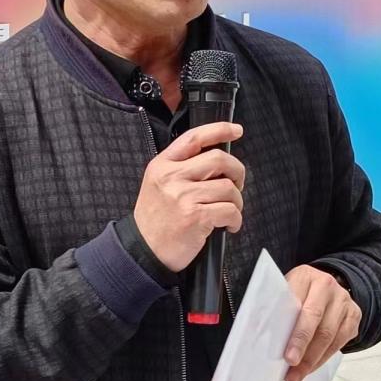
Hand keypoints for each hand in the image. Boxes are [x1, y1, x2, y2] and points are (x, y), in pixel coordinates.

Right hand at [133, 122, 245, 271]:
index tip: (236, 130)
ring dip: (236, 201)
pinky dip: (235, 219)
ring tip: (229, 211)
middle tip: (237, 184)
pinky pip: (230, 210)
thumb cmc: (155, 219)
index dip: (219, 130)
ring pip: (228, 187)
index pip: (194, 138)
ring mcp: (183, 196)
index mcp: (162, 164)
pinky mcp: (195, 217)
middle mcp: (172, 177)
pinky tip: (228, 225)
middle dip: (237, 171)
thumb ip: (181, 168)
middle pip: (218, 159)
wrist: (143, 250)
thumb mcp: (158, 183)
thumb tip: (218, 160)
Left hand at [283, 265, 360, 380]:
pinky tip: (311, 367)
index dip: (293, 332)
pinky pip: (340, 342)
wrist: (326, 286)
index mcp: (305, 276)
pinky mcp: (354, 315)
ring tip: (297, 375)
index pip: (298, 304)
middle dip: (303, 348)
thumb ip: (275, 307)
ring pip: (330, 335)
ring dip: (312, 360)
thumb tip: (256, 333)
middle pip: (316, 321)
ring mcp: (343, 300)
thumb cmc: (298, 292)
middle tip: (291, 368)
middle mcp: (327, 285)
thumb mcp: (285, 291)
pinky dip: (324, 358)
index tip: (285, 355)